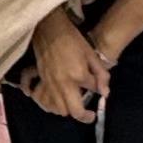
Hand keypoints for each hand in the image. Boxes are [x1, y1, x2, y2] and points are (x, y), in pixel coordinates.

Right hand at [22, 9, 107, 124]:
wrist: (50, 28)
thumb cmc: (73, 39)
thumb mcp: (92, 55)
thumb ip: (100, 75)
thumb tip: (104, 93)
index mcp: (77, 76)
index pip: (91, 93)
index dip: (98, 94)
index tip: (99, 95)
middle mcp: (62, 84)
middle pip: (70, 111)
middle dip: (80, 114)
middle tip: (86, 111)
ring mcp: (48, 82)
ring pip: (54, 108)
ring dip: (64, 110)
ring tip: (70, 105)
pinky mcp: (39, 78)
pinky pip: (38, 96)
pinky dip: (43, 102)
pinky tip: (48, 101)